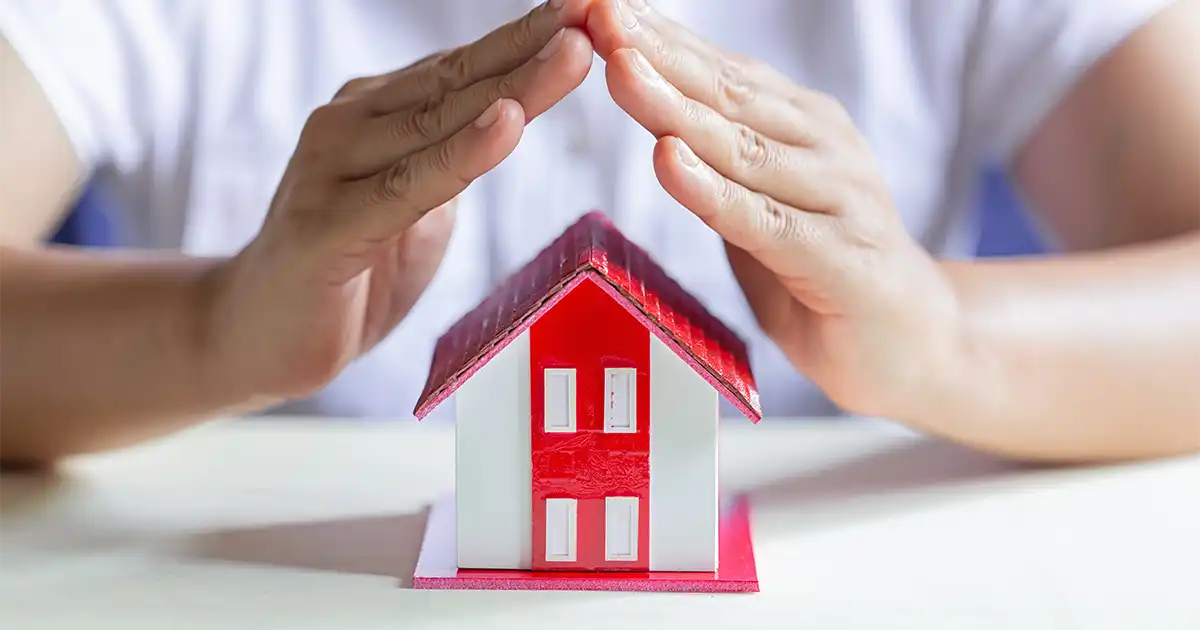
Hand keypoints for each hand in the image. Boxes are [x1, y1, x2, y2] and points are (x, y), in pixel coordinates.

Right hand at [208, 0, 594, 398]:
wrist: (257, 334)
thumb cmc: (347, 269)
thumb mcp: (414, 205)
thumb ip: (450, 160)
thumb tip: (507, 117)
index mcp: (377, 114)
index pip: (466, 68)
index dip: (532, 37)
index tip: (595, 8)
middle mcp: (350, 125)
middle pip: (459, 81)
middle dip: (535, 44)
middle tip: (598, 10)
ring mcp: (331, 170)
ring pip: (438, 123)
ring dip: (514, 86)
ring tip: (573, 52)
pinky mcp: (325, 227)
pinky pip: (406, 188)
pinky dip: (459, 156)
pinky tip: (506, 126)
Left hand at [587, 0, 968, 418]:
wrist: (913, 343)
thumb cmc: (823, 270)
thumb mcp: (763, 204)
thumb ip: (721, 163)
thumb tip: (655, 118)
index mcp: (802, 124)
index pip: (721, 70)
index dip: (659, 37)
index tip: (598, 6)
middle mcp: (824, 147)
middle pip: (726, 93)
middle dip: (656, 52)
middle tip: (598, 13)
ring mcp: (838, 198)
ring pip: (741, 146)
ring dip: (675, 106)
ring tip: (620, 68)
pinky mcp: (839, 258)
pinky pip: (763, 221)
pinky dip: (712, 191)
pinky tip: (668, 160)